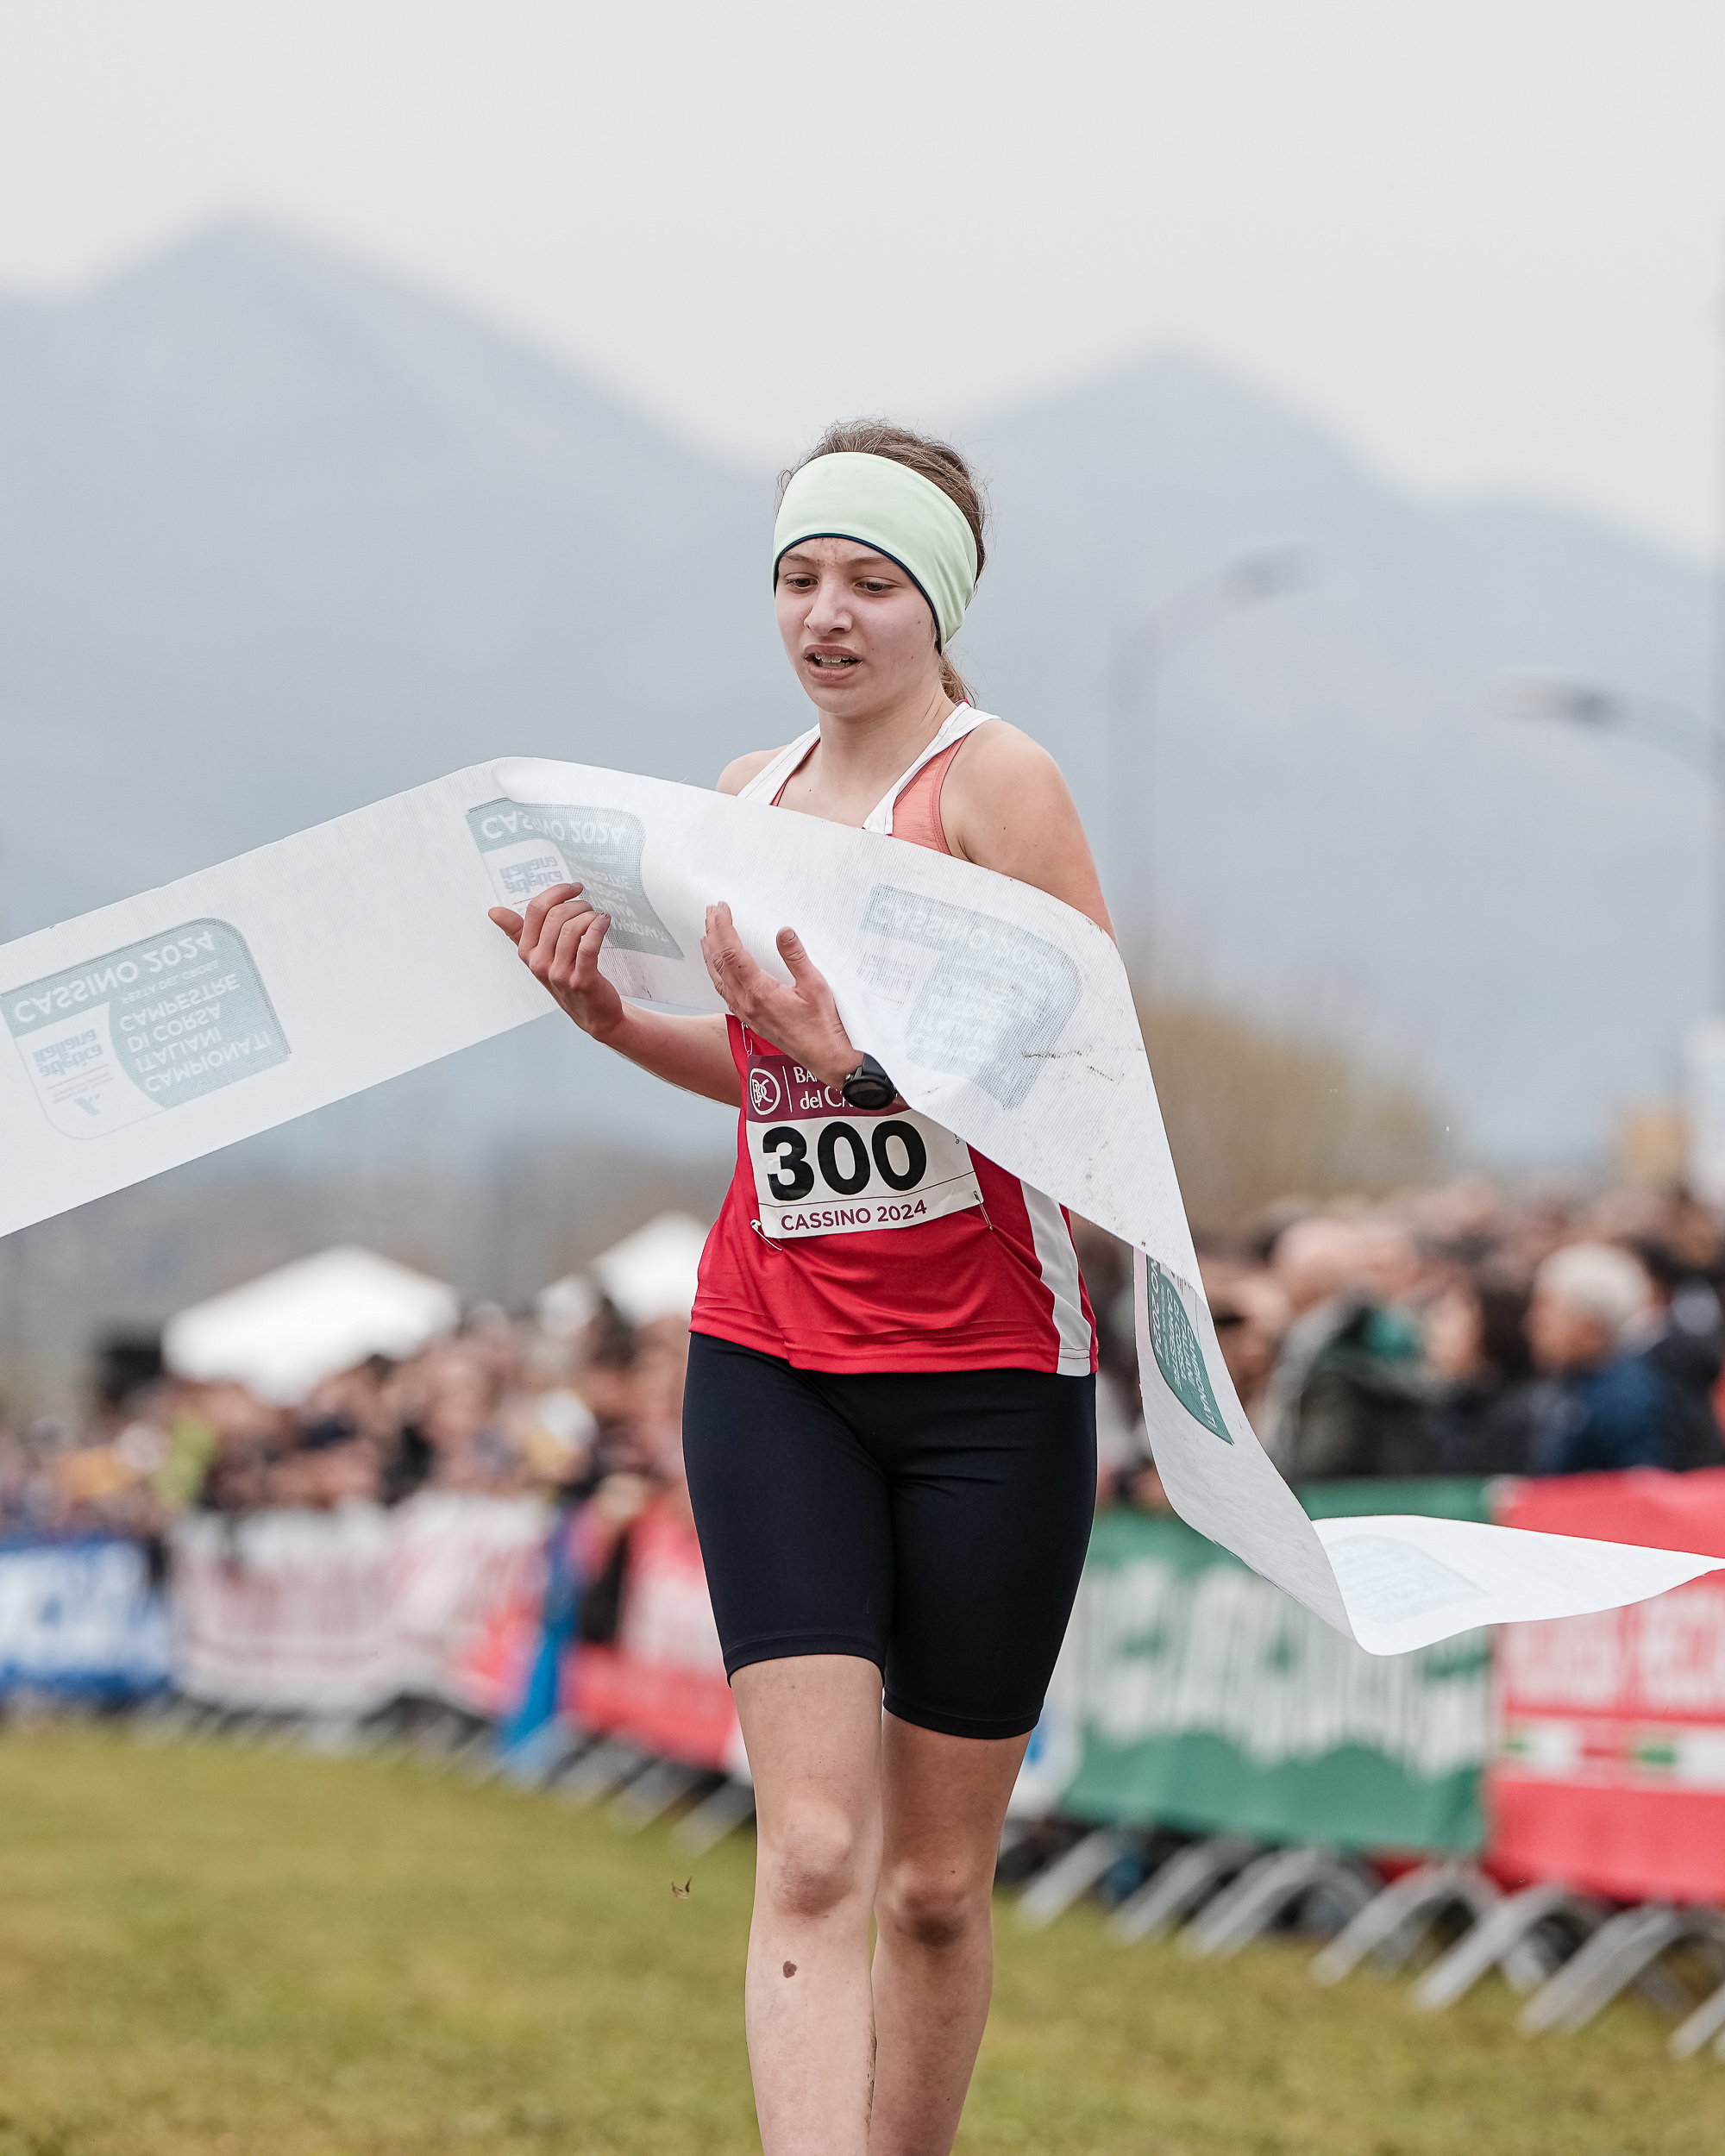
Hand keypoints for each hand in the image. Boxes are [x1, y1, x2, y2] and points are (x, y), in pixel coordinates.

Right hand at [489, 882, 624, 1040]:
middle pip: (556, 916)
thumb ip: (518, 932)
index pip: (536, 910)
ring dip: (590, 916)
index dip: (557, 892)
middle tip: (590, 908)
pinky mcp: (582, 980)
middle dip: (577, 904)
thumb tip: (494, 911)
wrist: (592, 1013)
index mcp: (527, 952)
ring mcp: (559, 973)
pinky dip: (599, 927)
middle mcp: (539, 962)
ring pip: (573, 928)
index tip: (574, 887)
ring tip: (598, 918)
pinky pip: (589, 945)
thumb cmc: (567, 979)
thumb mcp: (539, 956)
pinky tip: (605, 922)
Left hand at [700, 902, 856, 1085]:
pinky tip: (718, 967)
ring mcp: (745, 1012)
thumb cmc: (822, 1026)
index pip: (732, 953)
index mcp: (760, 992)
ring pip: (717, 978)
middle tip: (710, 912)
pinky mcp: (749, 1018)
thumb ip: (796, 957)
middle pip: (719, 962)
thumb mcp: (815, 986)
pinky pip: (724, 991)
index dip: (724, 928)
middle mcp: (746, 1002)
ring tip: (707, 933)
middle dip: (713, 934)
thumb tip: (783, 932)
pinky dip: (716, 973)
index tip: (721, 909)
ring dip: (710, 953)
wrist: (824, 1058)